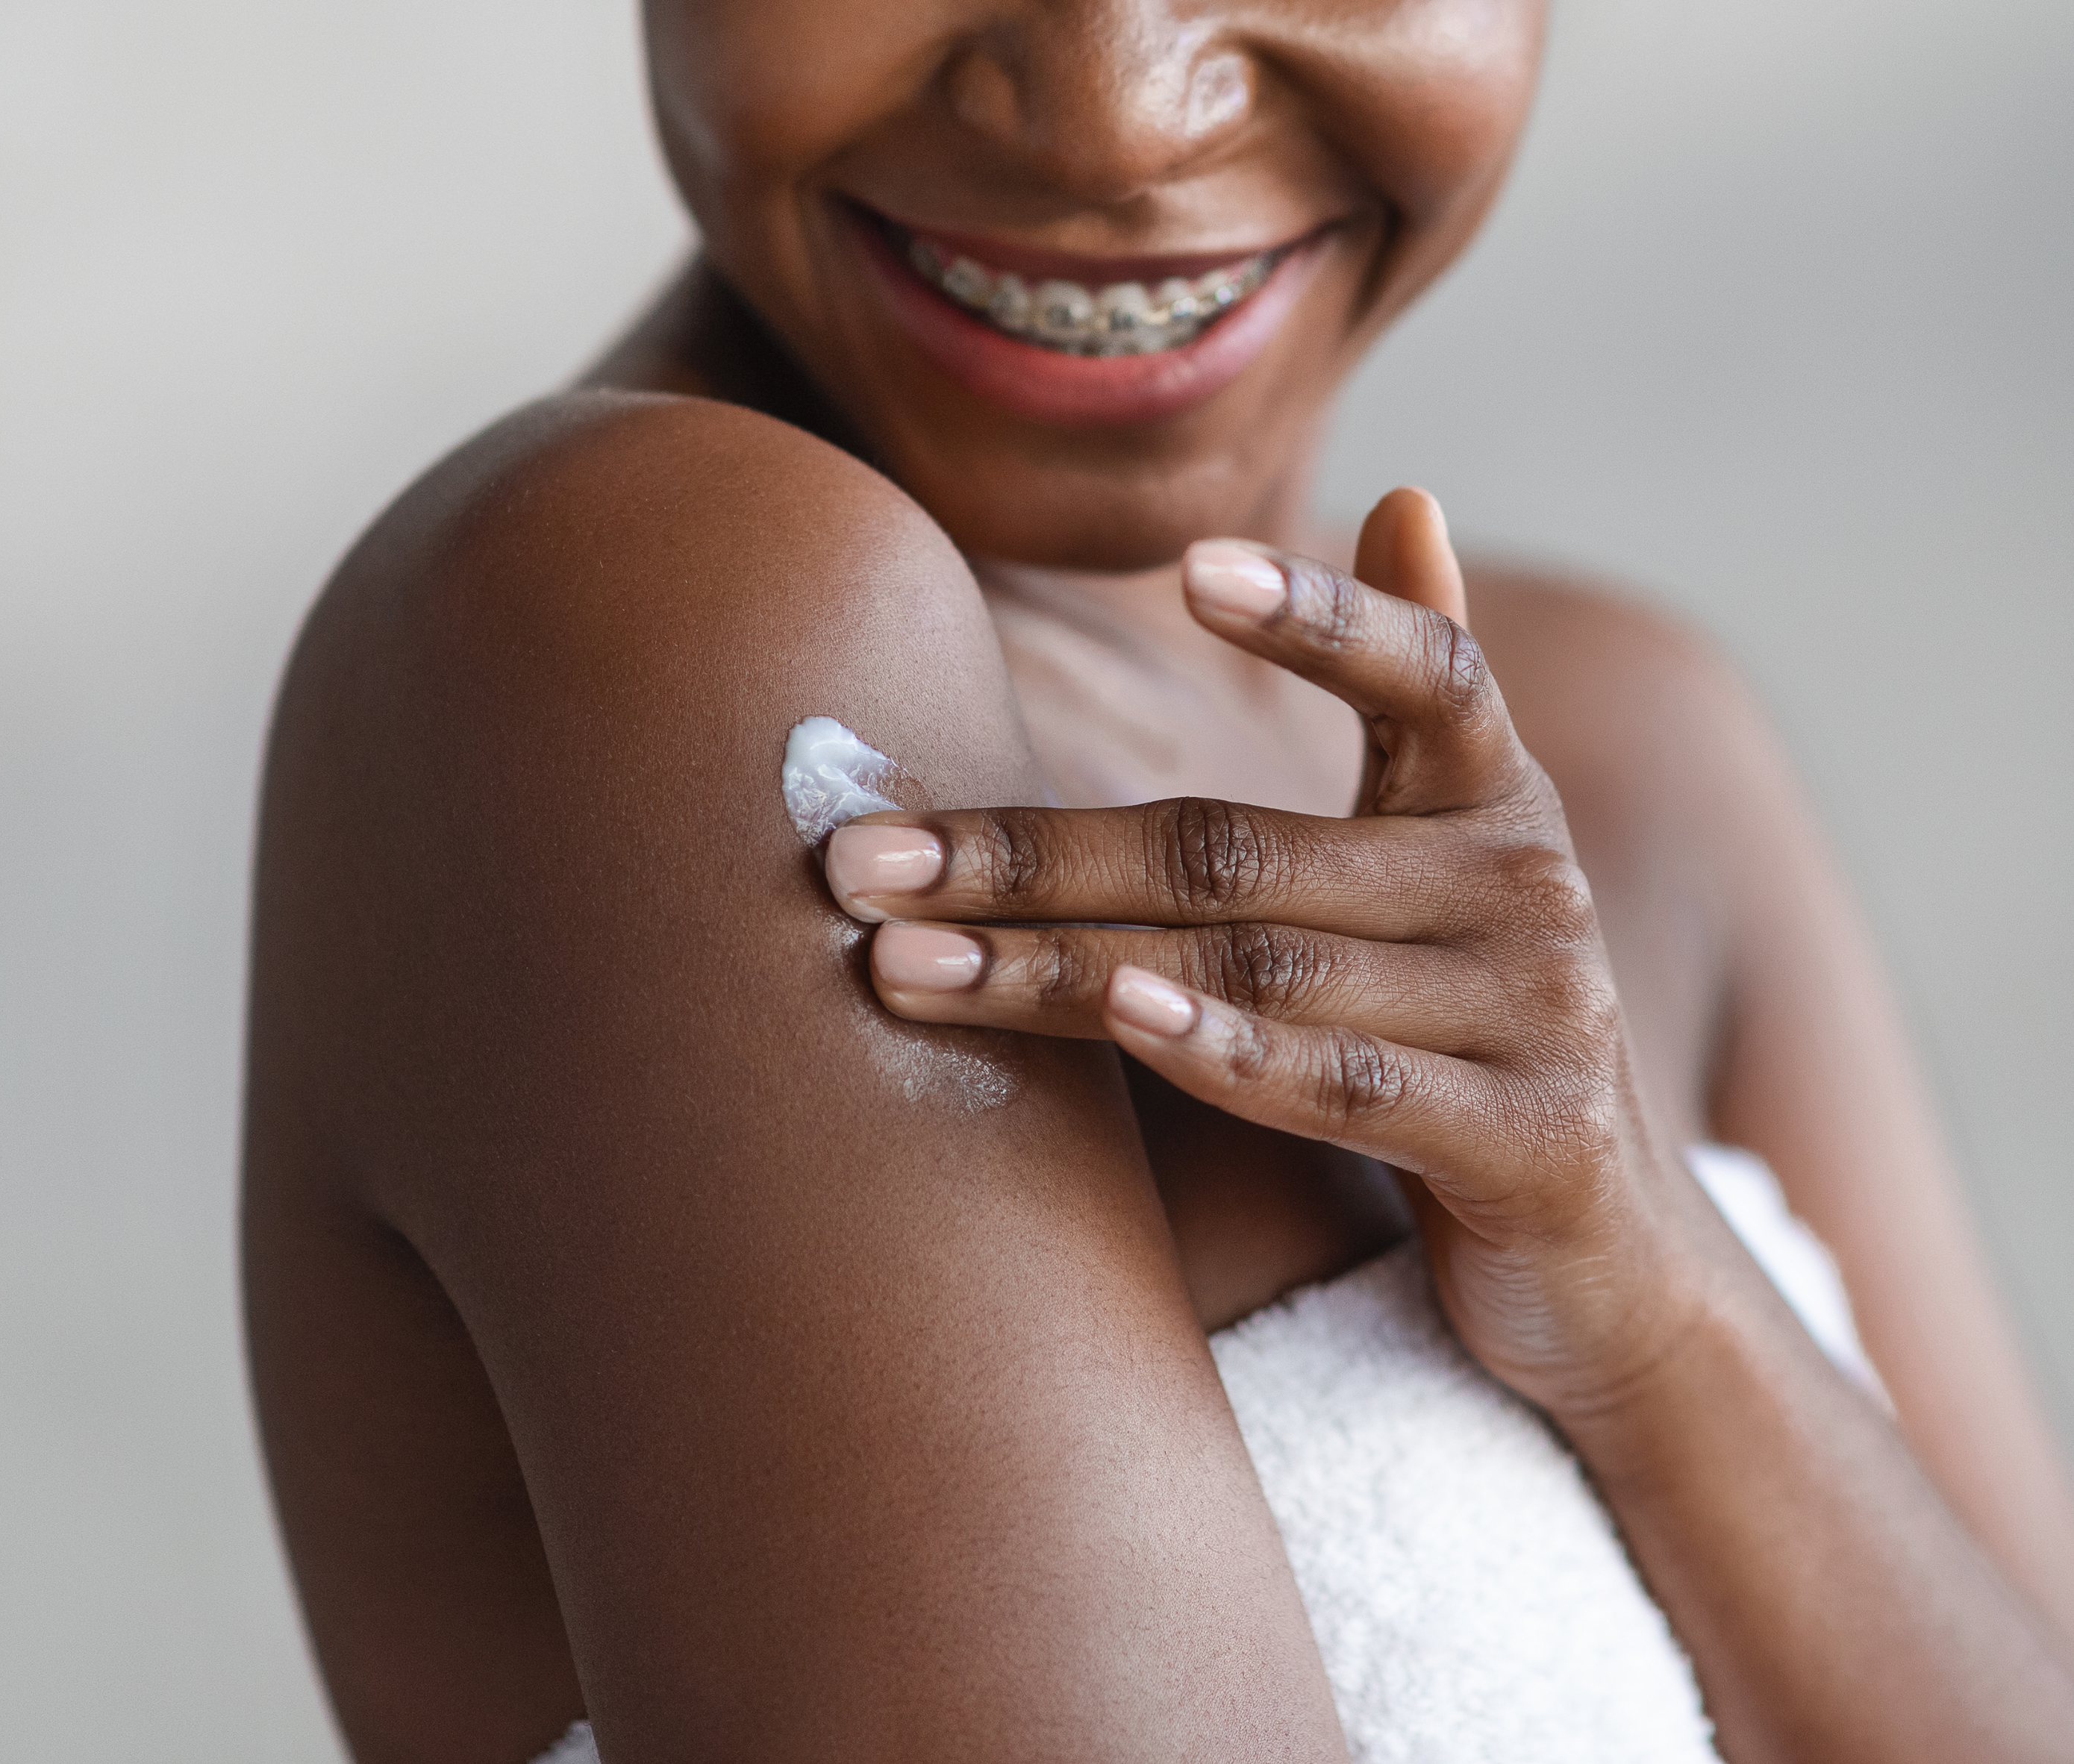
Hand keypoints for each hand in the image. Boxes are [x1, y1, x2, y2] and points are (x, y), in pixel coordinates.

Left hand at [824, 491, 1704, 1419]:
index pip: (1424, 674)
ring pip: (1257, 969)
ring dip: (1059, 968)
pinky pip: (1345, 1086)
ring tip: (901, 964)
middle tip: (860, 862)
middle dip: (1030, 857)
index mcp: (1497, 796)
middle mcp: (1527, 886)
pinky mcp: (1526, 1143)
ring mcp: (1537, 1017)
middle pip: (1240, 850)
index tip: (1188, 570)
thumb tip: (1407, 494)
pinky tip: (1117, 1018)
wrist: (1605, 1243)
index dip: (1316, 617)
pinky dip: (1225, 1053)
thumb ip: (1417, 696)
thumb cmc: (1469, 1024)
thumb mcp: (1452, 855)